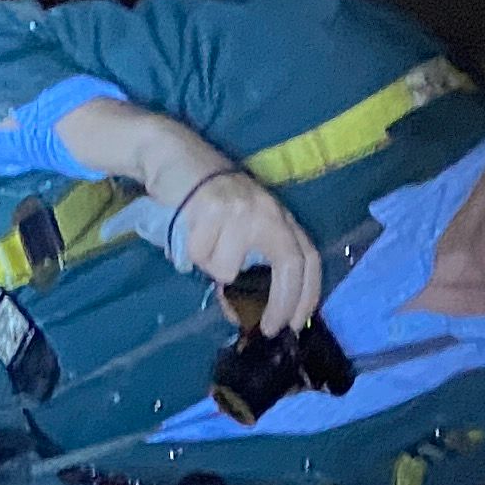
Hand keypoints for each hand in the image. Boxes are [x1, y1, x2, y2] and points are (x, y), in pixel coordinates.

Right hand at [163, 165, 323, 332]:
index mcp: (280, 216)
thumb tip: (241, 311)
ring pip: (227, 269)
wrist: (176, 156)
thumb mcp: (239, 228)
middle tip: (266, 327)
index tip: (294, 324)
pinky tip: (189, 230)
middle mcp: (268, 211)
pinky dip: (190, 253)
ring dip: (209, 267)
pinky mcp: (212, 207)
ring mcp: (242, 209)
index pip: (308, 258)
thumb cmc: (207, 198)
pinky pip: (199, 254)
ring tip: (201, 244)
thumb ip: (247, 262)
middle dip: (279, 302)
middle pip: (288, 265)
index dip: (307, 294)